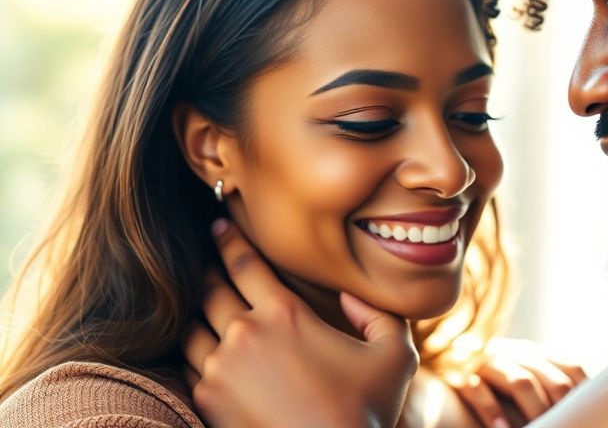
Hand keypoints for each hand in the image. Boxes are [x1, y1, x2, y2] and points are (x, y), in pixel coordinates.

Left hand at [183, 219, 417, 427]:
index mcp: (284, 314)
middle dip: (208, 271)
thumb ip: (380, 316)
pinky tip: (200, 348)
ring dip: (196, 313)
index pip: (243, 262)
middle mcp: (243, 335)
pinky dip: (192, 351)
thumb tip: (350, 298)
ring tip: (202, 307)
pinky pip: (187, 365)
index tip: (219, 223)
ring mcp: (219, 370)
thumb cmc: (367, 412)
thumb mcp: (397, 355)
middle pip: (210, 289)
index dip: (229, 237)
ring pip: (192, 327)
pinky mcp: (207, 401)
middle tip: (208, 261)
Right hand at [445, 339, 587, 427]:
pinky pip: (478, 390)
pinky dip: (492, 411)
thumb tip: (584, 412)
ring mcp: (488, 362)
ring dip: (535, 409)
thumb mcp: (522, 379)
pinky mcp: (459, 376)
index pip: (572, 368)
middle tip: (568, 426)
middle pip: (551, 377)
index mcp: (536, 355)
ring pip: (520, 381)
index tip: (591, 416)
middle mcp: (515, 353)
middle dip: (562, 405)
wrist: (437, 364)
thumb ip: (547, 388)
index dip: (584, 392)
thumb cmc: (491, 385)